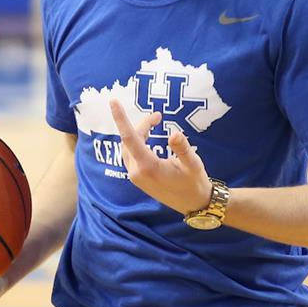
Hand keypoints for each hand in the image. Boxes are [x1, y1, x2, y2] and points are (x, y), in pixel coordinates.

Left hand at [109, 100, 213, 215]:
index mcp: (148, 167)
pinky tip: (147, 139)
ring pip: (128, 147)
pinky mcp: (138, 179)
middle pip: (130, 140)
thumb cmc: (194, 183)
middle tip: (158, 117)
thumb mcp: (193, 164)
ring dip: (138, 133)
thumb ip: (183, 148)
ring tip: (154, 123)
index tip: (113, 101)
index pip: (129, 137)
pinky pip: (130, 155)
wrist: (194, 204)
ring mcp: (135, 177)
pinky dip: (136, 143)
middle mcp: (136, 172)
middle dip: (141, 125)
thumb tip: (174, 133)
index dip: (120, 118)